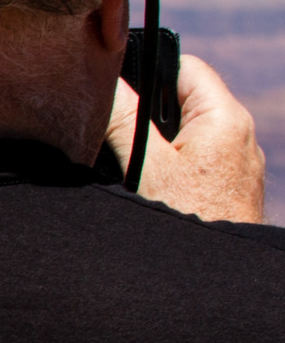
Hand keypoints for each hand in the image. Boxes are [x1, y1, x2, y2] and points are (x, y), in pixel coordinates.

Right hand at [108, 53, 266, 223]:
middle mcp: (239, 134)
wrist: (215, 276)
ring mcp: (237, 161)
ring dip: (158, 140)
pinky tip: (153, 185)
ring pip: (189, 130)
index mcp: (225, 118)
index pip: (186, 66)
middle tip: (117, 128)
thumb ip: (123, 121)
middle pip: (185, 98)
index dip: (148, 68)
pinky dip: (172, 162)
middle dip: (149, 109)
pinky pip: (197, 157)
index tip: (117, 86)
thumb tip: (102, 85)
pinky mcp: (229, 184)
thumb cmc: (188, 219)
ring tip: (135, 161)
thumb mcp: (145, 166)